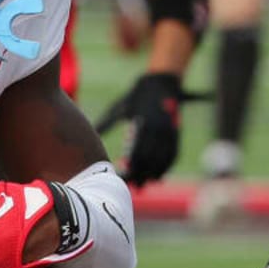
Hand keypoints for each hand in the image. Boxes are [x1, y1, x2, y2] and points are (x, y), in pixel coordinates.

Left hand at [95, 72, 191, 186]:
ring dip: (154, 174)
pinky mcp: (176, 133)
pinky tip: (159, 176)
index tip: (123, 176)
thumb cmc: (137, 96)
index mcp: (143, 124)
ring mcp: (169, 132)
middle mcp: (158, 130)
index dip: (131, 166)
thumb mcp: (121, 108)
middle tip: (133, 186)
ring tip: (145, 184)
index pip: (137, 152)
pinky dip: (166, 167)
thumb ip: (107, 123)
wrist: (162, 81)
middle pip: (150, 159)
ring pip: (163, 160)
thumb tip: (91, 135)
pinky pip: (173, 154)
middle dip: (142, 174)